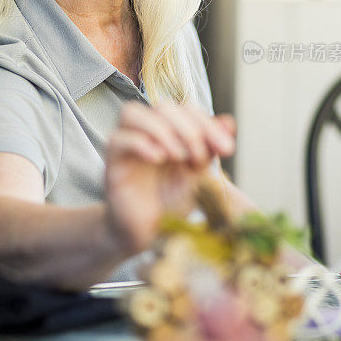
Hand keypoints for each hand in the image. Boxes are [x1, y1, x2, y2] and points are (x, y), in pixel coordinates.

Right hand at [105, 101, 235, 254]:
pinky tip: (159, 159)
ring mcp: (126, 144)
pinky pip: (119, 139)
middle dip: (188, 128)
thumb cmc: (170, 202)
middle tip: (200, 156)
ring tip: (178, 156)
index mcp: (169, 131)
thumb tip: (228, 122)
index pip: (186, 109)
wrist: (148, 233)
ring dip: (161, 130)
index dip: (208, 124)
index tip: (227, 148)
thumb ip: (210, 148)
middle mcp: (146, 132)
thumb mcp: (198, 175)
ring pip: (132, 113)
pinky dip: (140, 144)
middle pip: (162, 107)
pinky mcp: (111, 162)